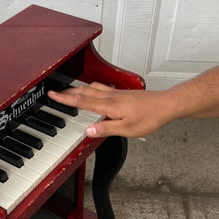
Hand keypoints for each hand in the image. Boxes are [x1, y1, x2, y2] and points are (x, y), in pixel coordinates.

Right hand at [47, 82, 173, 138]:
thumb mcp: (126, 129)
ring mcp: (116, 93)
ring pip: (91, 88)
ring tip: (69, 91)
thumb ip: (105, 129)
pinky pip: (101, 88)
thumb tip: (88, 130)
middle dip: (67, 92)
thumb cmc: (149, 117)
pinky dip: (91, 88)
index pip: (81, 101)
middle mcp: (110, 96)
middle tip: (55, 92)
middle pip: (83, 92)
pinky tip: (93, 90)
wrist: (165, 105)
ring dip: (78, 89)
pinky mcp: (122, 93)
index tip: (52, 95)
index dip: (65, 99)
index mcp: (108, 105)